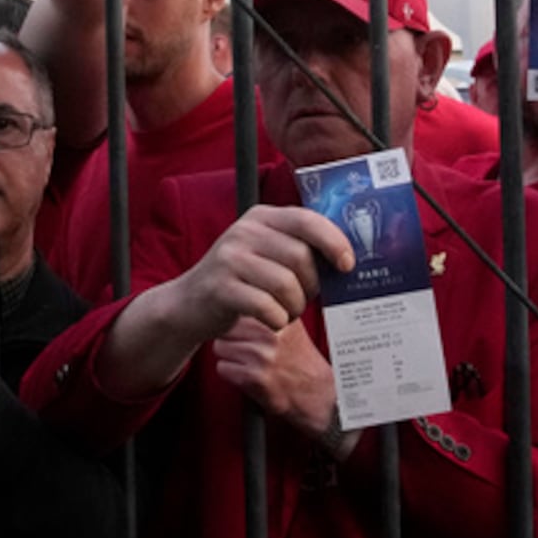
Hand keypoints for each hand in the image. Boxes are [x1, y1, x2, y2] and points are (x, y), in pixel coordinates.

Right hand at [155, 205, 354, 350]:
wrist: (189, 303)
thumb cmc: (243, 281)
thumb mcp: (266, 252)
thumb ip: (299, 247)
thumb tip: (348, 259)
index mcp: (261, 217)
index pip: (307, 220)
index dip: (334, 241)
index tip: (347, 265)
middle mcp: (243, 232)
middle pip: (300, 257)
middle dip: (312, 286)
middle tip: (305, 299)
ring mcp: (229, 259)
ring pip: (286, 285)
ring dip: (296, 307)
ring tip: (288, 312)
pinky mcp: (220, 288)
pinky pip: (267, 307)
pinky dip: (278, 320)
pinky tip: (272, 321)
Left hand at [213, 317, 353, 455]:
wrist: (317, 395)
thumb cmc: (301, 362)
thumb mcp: (292, 328)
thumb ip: (268, 312)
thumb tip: (240, 298)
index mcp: (279, 319)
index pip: (238, 310)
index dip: (237, 321)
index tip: (242, 329)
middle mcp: (271, 336)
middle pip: (226, 328)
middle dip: (230, 338)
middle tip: (243, 348)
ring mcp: (262, 357)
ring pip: (220, 347)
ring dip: (229, 356)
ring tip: (247, 362)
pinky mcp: (255, 378)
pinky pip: (223, 368)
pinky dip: (230, 374)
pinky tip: (246, 375)